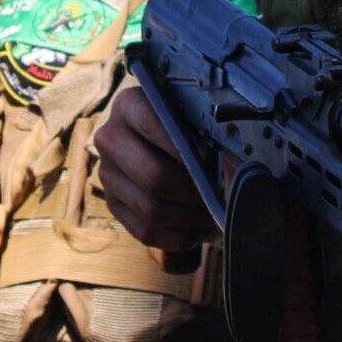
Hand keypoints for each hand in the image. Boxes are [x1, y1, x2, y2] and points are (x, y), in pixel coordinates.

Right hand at [92, 85, 214, 251]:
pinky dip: (177, 236)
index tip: (213, 163)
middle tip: (219, 197)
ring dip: (188, 217)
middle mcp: (109, 139)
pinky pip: (144, 231)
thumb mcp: (193, 115)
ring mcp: (107, 174)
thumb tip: (234, 170)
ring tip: (212, 213)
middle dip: (193, 192)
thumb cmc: (185, 124)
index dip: (184, 148)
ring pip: (150, 208)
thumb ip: (209, 133)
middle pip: (153, 176)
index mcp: (128, 106)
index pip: (151, 125)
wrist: (161, 140)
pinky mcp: (113, 205)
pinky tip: (196, 229)